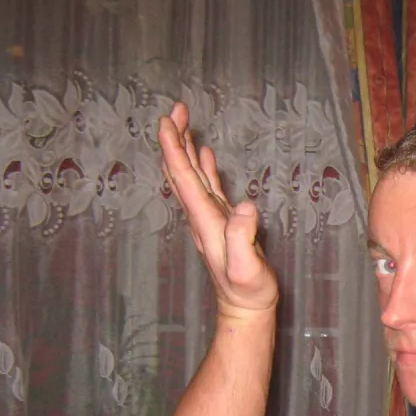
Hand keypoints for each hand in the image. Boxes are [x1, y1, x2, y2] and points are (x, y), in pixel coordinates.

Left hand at [159, 101, 278, 318]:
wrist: (245, 307)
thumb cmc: (248, 290)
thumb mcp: (246, 268)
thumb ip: (241, 238)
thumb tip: (244, 206)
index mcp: (204, 221)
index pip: (184, 178)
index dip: (173, 149)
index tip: (166, 121)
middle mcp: (201, 215)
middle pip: (180, 171)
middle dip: (174, 139)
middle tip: (175, 109)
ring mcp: (209, 217)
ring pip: (191, 175)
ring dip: (184, 148)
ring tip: (183, 121)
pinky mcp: (220, 221)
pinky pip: (206, 186)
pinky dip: (201, 165)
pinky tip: (203, 151)